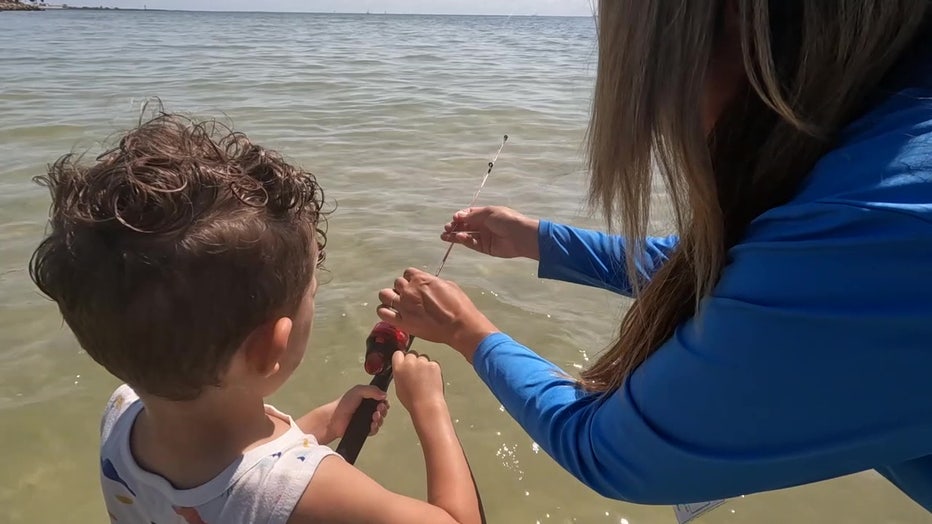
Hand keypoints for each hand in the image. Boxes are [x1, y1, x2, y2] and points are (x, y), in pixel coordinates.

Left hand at [320, 385, 389, 443]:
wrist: (334, 418)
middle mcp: (368, 410)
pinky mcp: (365, 430)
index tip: (383, 402)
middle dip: (383, 410)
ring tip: (375, 416)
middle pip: (383, 411)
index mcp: (367, 399)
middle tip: (379, 408)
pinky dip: (375, 428)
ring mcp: (367, 420)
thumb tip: (384, 395)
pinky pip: (374, 430)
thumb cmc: (344, 404)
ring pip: (380, 421)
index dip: (384, 402)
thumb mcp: (358, 390)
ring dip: (380, 418)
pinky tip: (372, 424)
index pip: (381, 401)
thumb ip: (372, 390)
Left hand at [377, 268, 497, 360]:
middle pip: (397, 283)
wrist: (459, 326)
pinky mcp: (401, 322)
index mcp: (421, 279)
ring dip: (390, 297)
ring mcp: (403, 306)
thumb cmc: (459, 305)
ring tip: (397, 303)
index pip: (407, 273)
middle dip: (403, 288)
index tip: (417, 286)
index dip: (412, 279)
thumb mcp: (448, 285)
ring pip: (384, 294)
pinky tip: (391, 313)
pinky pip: (382, 312)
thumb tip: (427, 284)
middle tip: (410, 297)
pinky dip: (384, 311)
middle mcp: (409, 290)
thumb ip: (432, 282)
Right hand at [391, 350, 445, 413]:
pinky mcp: (433, 365)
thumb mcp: (398, 387)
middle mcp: (409, 362)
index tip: (405, 362)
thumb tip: (403, 370)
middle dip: (414, 362)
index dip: (402, 358)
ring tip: (425, 379)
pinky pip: (432, 363)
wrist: (426, 404)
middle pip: (411, 355)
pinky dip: (433, 369)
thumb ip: (400, 374)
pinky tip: (432, 379)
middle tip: (417, 373)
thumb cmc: (412, 400)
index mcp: (398, 368)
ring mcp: (422, 362)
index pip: (398, 354)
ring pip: (423, 358)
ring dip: (424, 365)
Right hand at [441, 206, 540, 259]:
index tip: (454, 218)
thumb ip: (471, 216)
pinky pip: (472, 244)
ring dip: (455, 235)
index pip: (468, 215)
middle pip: (465, 226)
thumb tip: (457, 216)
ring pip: (466, 236)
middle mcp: (483, 225)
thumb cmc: (506, 220)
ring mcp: (484, 237)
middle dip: (455, 227)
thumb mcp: (488, 213)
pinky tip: (458, 237)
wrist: (520, 236)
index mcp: (485, 214)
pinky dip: (464, 240)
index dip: (460, 216)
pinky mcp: (485, 248)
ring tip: (444, 236)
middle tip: (446, 228)